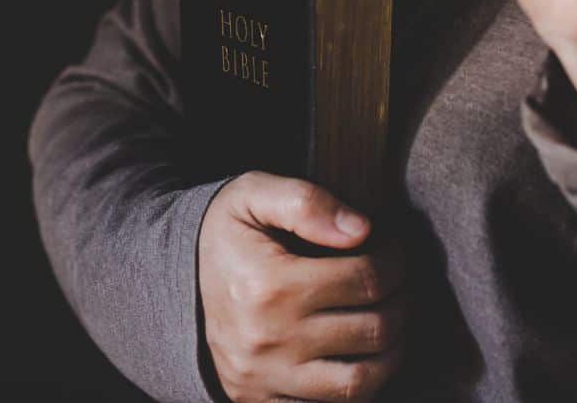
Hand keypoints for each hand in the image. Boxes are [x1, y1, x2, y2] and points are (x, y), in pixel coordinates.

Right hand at [198, 171, 406, 401]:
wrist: (174, 281)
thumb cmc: (225, 234)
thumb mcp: (252, 195)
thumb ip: (305, 201)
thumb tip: (362, 229)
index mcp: (268, 284)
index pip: (366, 278)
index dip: (396, 260)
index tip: (396, 248)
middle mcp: (267, 339)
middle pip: (373, 329)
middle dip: (402, 301)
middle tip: (401, 282)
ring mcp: (264, 378)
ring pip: (361, 381)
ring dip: (392, 350)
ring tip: (392, 319)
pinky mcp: (261, 400)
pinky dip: (359, 383)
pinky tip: (362, 351)